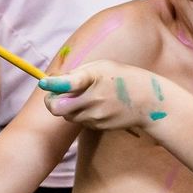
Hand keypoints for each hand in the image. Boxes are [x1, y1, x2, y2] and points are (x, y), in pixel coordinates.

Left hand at [39, 61, 164, 131]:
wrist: (149, 101)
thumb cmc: (123, 78)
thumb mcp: (102, 66)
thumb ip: (77, 74)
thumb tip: (54, 82)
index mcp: (94, 77)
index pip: (69, 83)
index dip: (53, 84)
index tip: (43, 83)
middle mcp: (93, 98)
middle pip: (57, 107)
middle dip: (51, 102)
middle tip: (53, 95)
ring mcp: (96, 114)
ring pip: (67, 116)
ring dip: (66, 108)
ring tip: (81, 97)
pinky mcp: (99, 126)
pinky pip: (80, 121)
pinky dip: (80, 114)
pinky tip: (94, 105)